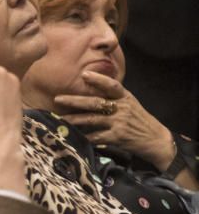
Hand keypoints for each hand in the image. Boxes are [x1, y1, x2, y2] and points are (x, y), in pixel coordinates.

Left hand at [55, 71, 174, 169]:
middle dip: (74, 101)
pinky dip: (84, 136)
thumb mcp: (130, 103)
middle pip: (95, 102)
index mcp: (125, 97)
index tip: (84, 74)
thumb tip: (92, 87)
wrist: (155, 139)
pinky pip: (96, 136)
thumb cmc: (138, 119)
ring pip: (91, 119)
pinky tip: (72, 136)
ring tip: (59, 119)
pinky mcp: (117, 137)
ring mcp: (119, 123)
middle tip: (57, 99)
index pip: (111, 85)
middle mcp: (122, 108)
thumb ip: (114, 96)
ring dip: (74, 119)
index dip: (98, 79)